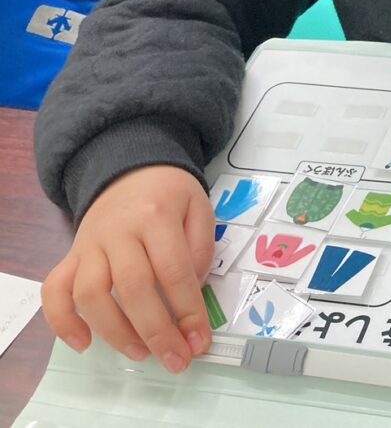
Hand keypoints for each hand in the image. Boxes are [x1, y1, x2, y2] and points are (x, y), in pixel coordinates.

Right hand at [42, 166, 214, 372]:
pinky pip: (54, 290)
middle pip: (132, 287)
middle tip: (176, 359)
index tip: (200, 341)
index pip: (173, 270)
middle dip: (156, 330)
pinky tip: (83, 343)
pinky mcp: (70, 255)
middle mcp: (117, 231)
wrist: (130, 168)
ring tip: (140, 354)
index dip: (188, 311)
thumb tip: (192, 293)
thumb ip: (200, 249)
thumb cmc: (170, 194)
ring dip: (115, 331)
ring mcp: (89, 245)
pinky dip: (62, 321)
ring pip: (90, 294)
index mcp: (155, 216)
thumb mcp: (200, 208)